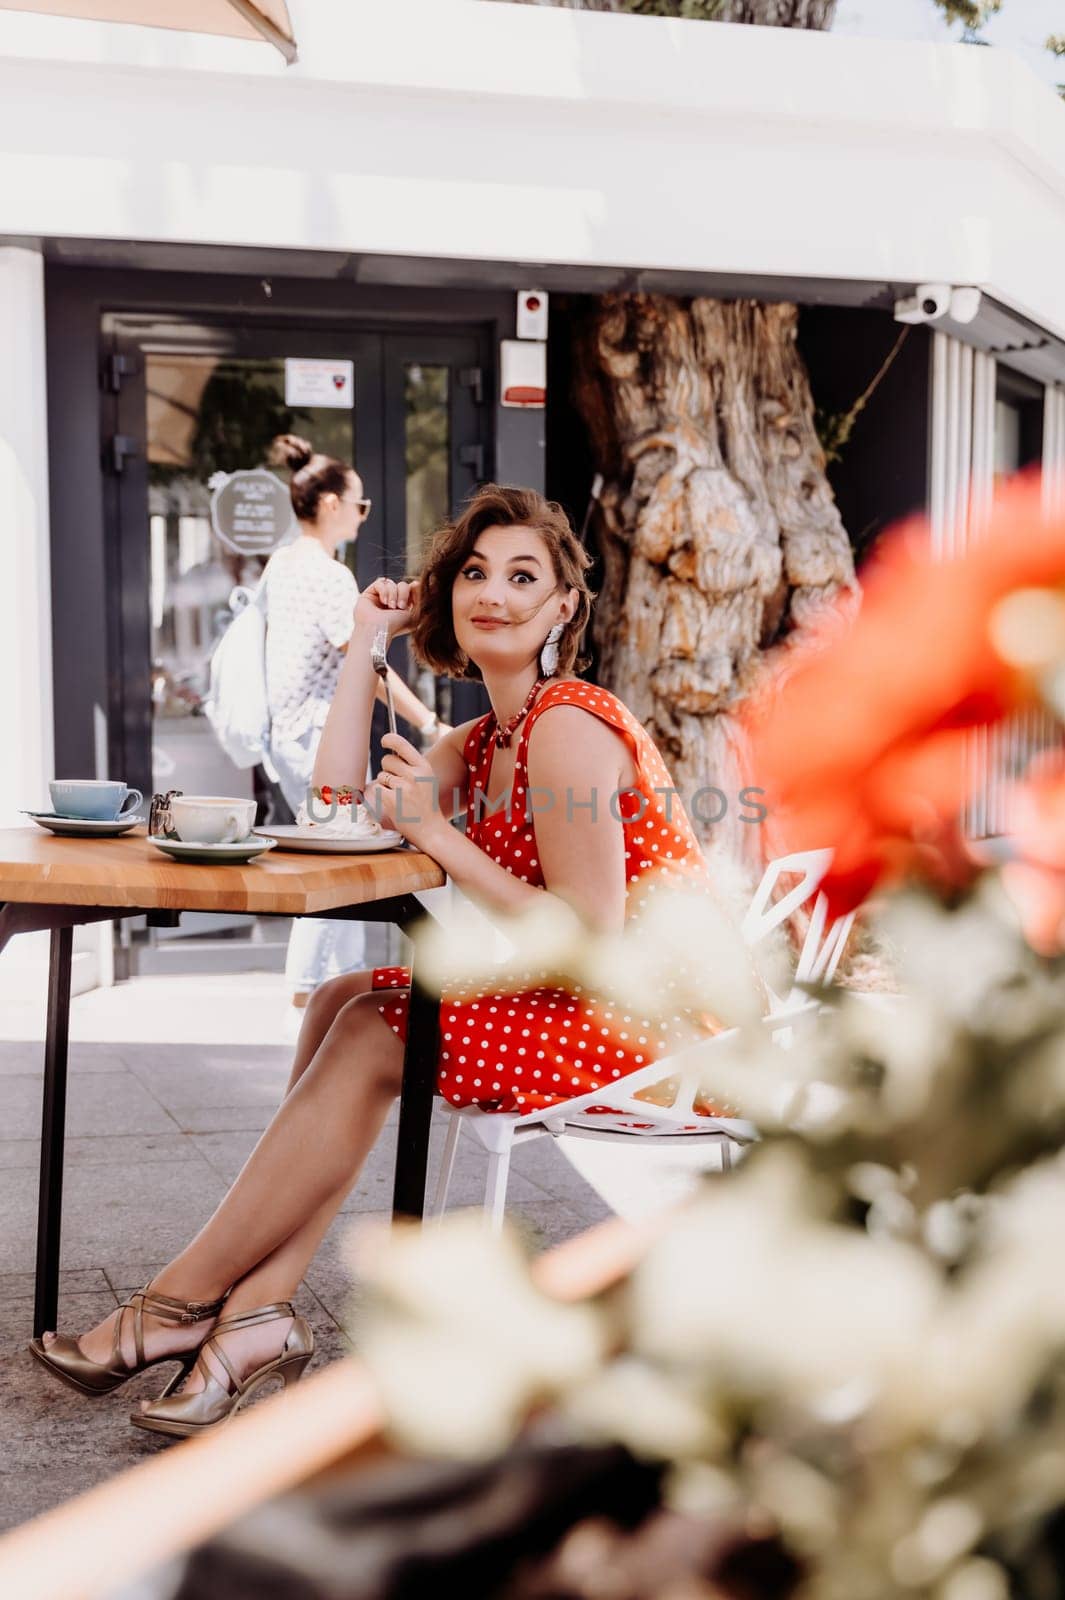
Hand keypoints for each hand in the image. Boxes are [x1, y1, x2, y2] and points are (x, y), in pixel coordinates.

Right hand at [355, 576, 418, 640]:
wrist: (379, 630)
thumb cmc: (396, 626)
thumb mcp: (414, 615)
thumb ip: (419, 600)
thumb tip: (415, 583)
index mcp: (403, 606)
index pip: (410, 589)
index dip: (413, 588)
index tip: (415, 588)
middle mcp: (391, 601)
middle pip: (402, 585)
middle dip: (403, 593)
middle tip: (401, 607)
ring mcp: (380, 597)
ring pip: (391, 583)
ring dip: (394, 594)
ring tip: (391, 606)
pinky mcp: (370, 593)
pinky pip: (381, 582)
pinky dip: (385, 590)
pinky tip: (384, 601)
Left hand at [369, 731, 447, 850]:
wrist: (431, 829)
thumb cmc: (426, 804)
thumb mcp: (426, 780)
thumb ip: (411, 766)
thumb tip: (390, 752)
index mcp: (424, 767)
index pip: (401, 744)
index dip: (389, 739)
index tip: (384, 741)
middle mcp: (414, 775)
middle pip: (387, 760)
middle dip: (388, 769)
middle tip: (397, 783)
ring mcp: (403, 787)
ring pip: (381, 776)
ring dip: (385, 785)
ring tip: (399, 797)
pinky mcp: (391, 800)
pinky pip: (376, 789)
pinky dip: (380, 796)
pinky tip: (393, 803)